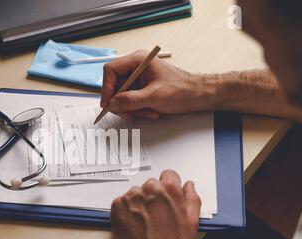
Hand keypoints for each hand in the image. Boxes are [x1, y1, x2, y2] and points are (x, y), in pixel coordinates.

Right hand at [101, 50, 217, 119]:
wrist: (197, 96)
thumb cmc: (181, 90)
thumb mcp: (153, 97)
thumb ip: (130, 100)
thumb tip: (112, 103)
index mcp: (137, 60)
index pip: (111, 70)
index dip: (106, 88)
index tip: (108, 104)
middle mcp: (135, 67)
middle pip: (115, 86)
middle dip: (122, 103)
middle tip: (128, 114)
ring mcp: (138, 79)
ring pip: (122, 96)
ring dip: (132, 109)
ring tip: (148, 112)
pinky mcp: (141, 89)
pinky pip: (131, 101)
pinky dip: (138, 110)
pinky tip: (151, 112)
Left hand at [111, 170, 200, 238]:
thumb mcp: (192, 222)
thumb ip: (192, 198)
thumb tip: (189, 186)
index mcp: (169, 189)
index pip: (168, 175)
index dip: (168, 187)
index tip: (165, 197)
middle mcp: (150, 189)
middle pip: (151, 185)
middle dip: (153, 197)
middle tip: (155, 216)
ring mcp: (132, 196)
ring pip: (136, 194)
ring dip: (138, 203)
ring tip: (144, 223)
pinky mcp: (117, 205)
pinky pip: (122, 202)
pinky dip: (126, 211)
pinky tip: (134, 225)